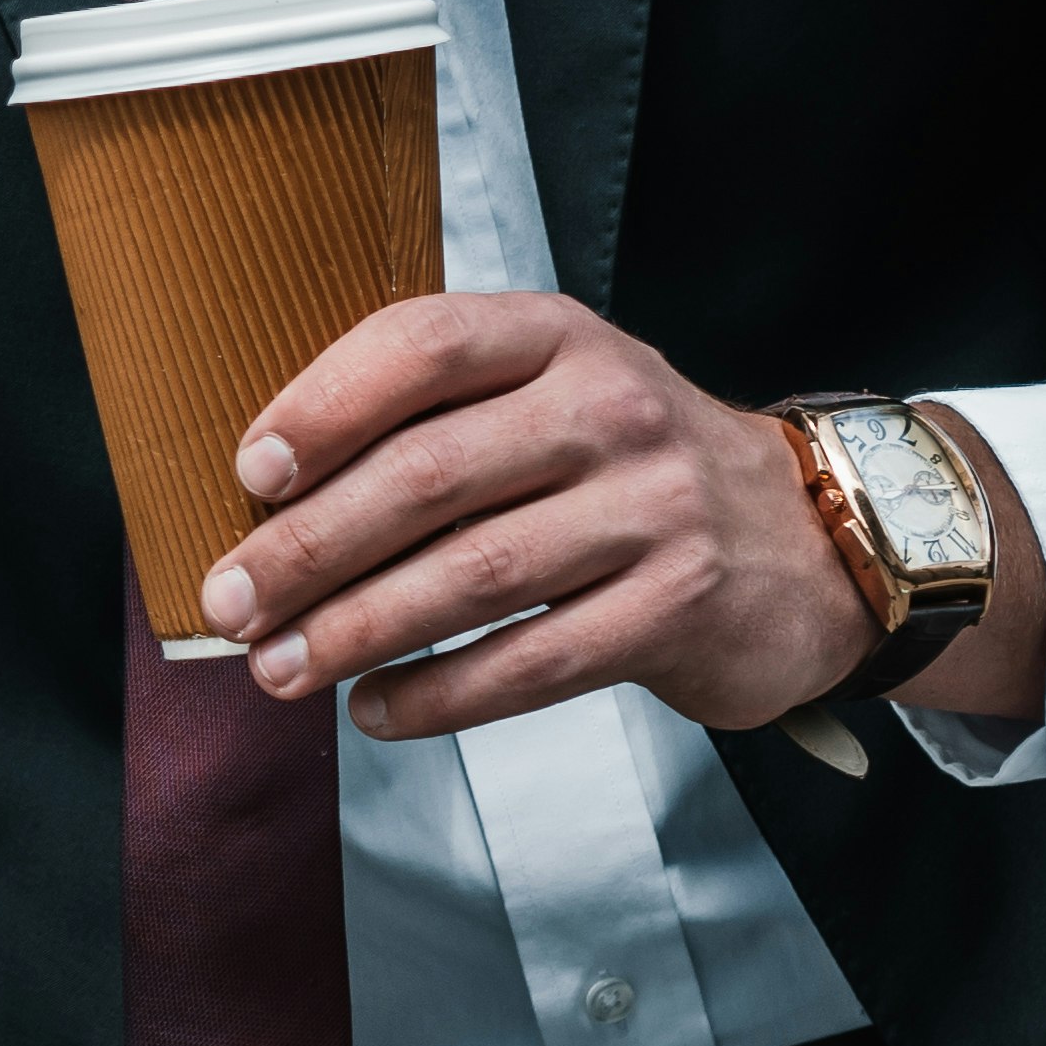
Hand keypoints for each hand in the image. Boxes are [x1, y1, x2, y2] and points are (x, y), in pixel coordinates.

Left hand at [193, 296, 1045, 742]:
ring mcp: (652, 510)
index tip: (248, 473)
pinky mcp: (677, 609)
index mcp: (558, 336)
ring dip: (355, 631)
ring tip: (278, 668)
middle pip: (428, 475)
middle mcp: (609, 409)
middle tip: (230, 602)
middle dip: (308, 547)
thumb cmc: (629, 466)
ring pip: (470, 576)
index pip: (423, 344)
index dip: (323, 405)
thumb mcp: (553, 392)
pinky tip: (377, 709)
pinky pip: (531, 662)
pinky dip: (439, 693)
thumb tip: (269, 497)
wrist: (815, 539)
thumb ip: (438, 414)